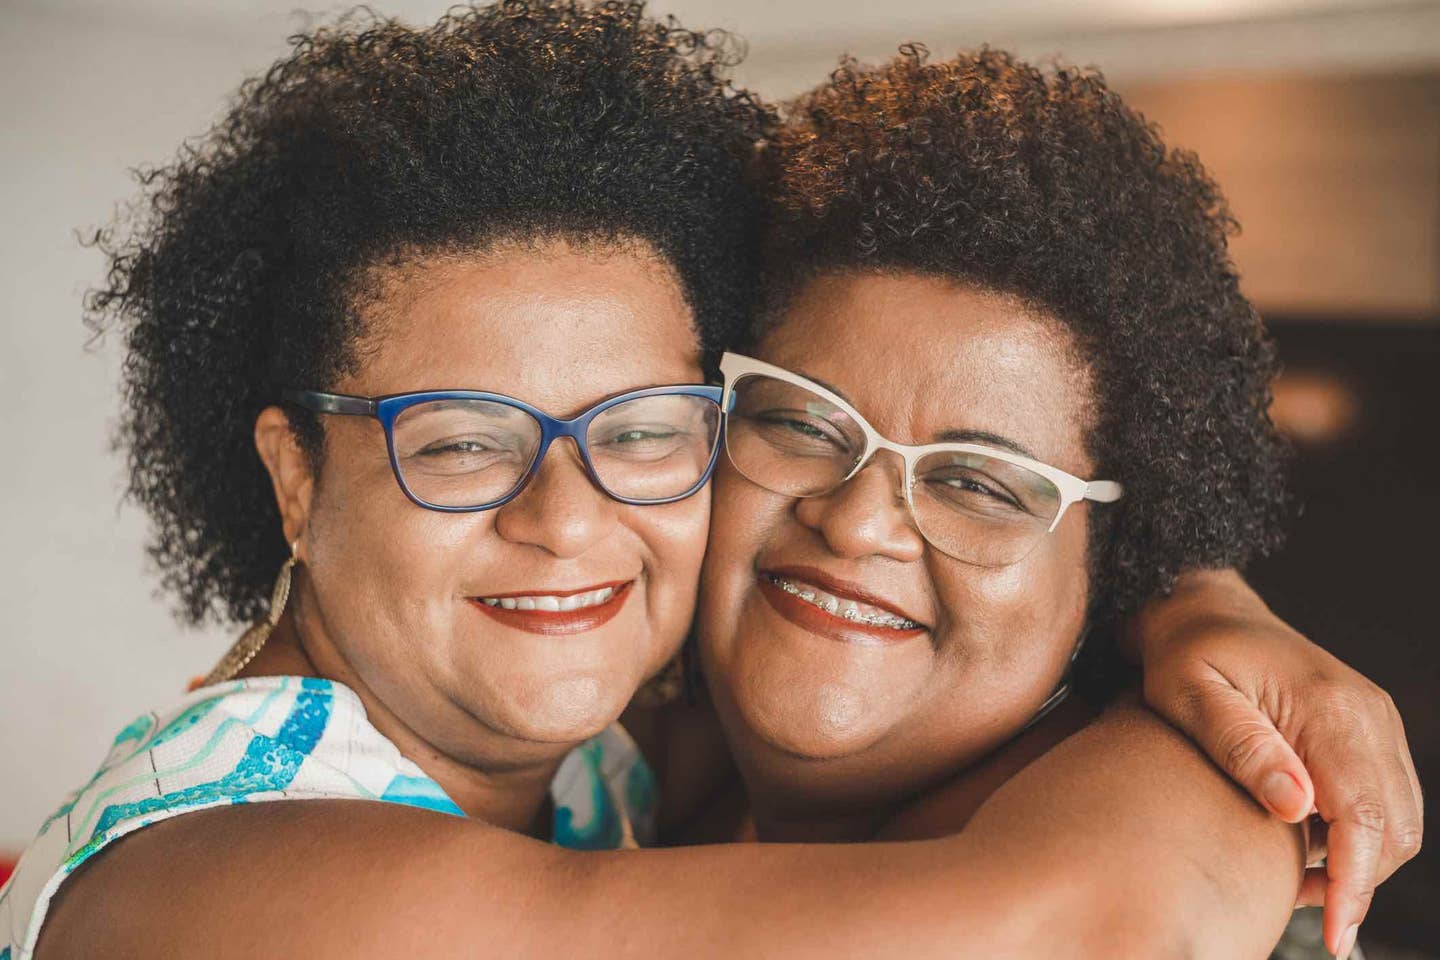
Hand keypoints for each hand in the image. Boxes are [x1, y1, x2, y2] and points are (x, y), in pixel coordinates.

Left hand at [1132, 570, 1422, 957]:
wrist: (1200, 608)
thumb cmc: (1185, 651)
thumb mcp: (1189, 694)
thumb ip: (1241, 747)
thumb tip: (1295, 807)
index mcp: (1331, 709)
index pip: (1364, 818)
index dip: (1353, 885)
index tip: (1335, 937)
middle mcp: (1368, 715)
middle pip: (1394, 828)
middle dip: (1357, 882)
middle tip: (1299, 910)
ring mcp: (1374, 721)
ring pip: (1398, 820)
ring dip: (1360, 863)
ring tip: (1297, 883)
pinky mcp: (1366, 729)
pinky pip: (1384, 798)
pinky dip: (1358, 837)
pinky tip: (1308, 848)